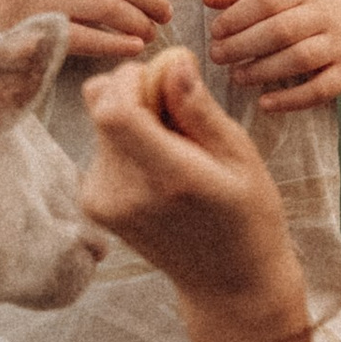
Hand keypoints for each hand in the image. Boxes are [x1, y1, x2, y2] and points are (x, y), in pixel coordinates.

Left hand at [78, 48, 306, 318]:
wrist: (228, 282)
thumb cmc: (247, 215)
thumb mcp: (240, 155)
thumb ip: (198, 108)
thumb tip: (171, 59)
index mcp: (167, 178)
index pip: (111, 110)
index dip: (130, 79)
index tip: (163, 80)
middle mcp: (124, 192)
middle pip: (100, 105)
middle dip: (135, 92)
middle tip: (178, 115)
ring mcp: (102, 202)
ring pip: (99, 121)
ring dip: (132, 118)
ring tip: (174, 148)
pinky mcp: (93, 204)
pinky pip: (100, 145)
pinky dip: (126, 142)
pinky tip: (159, 167)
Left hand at [203, 0, 340, 112]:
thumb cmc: (305, 9)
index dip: (238, 15)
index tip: (215, 31)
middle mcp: (326, 15)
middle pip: (282, 29)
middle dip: (244, 44)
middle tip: (217, 56)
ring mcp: (339, 45)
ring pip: (300, 58)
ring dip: (263, 70)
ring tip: (236, 77)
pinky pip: (320, 90)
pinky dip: (291, 100)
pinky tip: (264, 103)